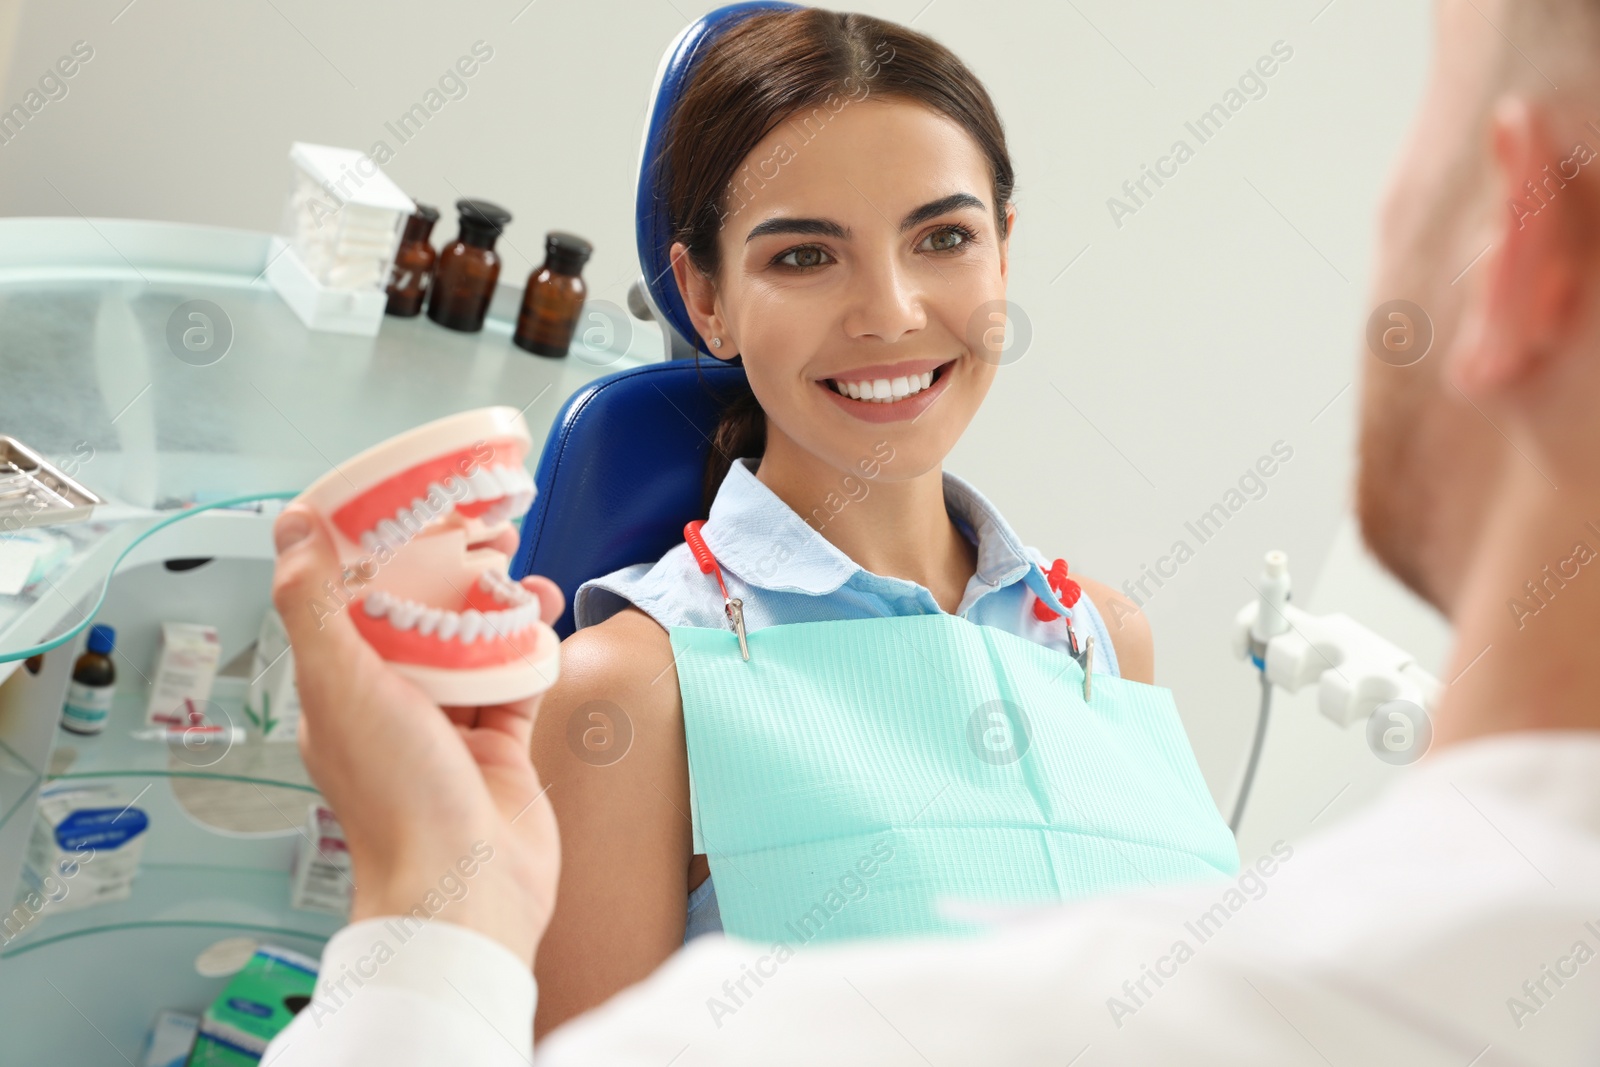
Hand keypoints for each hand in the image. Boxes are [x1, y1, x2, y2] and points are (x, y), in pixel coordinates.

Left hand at [270, 503, 563, 966]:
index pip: (351, 602)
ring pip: (474, 643)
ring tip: (521, 574)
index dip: (380, 550)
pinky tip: (542, 620)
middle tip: (484, 533)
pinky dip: (531, 646)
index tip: (410, 508)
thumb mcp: (343, 687)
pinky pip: (517, 680)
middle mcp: (391, 706)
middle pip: (421, 617)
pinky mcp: (500, 746)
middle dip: (451, 569)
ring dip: (498, 604)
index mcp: (341, 691)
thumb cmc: (398, 802)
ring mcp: (449, 728)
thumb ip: (314, 605)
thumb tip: (291, 525)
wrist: (467, 889)